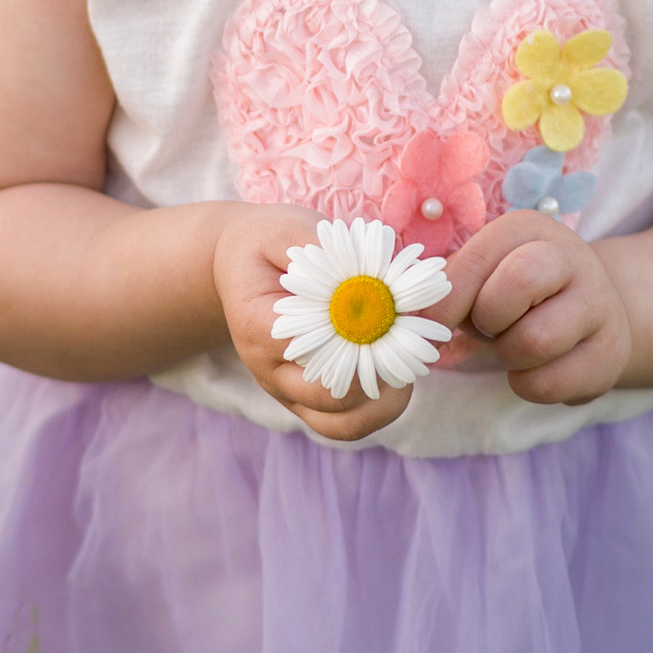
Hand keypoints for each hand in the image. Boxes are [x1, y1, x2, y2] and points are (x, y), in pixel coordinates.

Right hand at [211, 204, 418, 443]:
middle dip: (383, 373)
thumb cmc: (267, 244)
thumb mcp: (287, 228)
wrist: (239, 268)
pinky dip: (379, 408)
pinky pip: (346, 424)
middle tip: (413, 341)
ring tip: (408, 364)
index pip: (316, 350)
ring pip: (343, 425)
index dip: (364, 337)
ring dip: (385, 403)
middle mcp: (270, 371)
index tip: (398, 311)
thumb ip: (328, 251)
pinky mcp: (307, 401)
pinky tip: (398, 374)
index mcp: (260, 327)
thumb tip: (380, 275)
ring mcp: (288, 393)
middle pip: (333, 399)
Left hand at [440, 212, 632, 405]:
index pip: (480, 257)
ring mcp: (599, 304)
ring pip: (536, 340)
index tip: (434, 321)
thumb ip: (449, 285)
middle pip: (518, 284)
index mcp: (529, 229)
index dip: (449, 298)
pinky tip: (534, 368)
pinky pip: (552, 383)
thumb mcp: (484, 273)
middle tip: (487, 328)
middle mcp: (572, 257)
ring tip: (512, 346)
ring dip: (507, 356)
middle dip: (487, 319)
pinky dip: (528, 384)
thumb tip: (413, 313)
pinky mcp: (611, 352)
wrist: (590, 310)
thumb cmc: (515, 292)